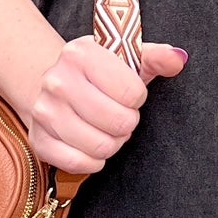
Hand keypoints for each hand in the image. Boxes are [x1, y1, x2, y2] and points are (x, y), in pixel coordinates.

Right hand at [22, 35, 186, 174]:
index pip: (132, 93)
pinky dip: (93, 161)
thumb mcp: (126, 58)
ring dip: (112, 143)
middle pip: (118, 123)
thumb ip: (156, 57)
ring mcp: (44, 111)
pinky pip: (79, 163)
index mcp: (80, 53)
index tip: (129, 94)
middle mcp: (57, 80)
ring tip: (107, 130)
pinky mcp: (39, 140)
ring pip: (100, 147)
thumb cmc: (98, 73)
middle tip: (120, 116)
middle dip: (127, 123)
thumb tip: (178, 59)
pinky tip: (91, 145)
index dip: (137, 98)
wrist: (51, 83)